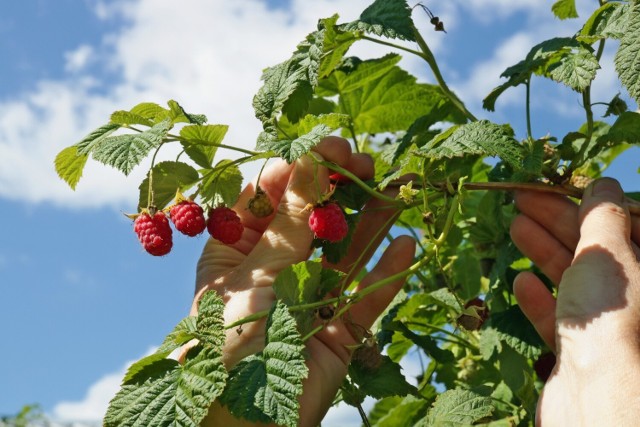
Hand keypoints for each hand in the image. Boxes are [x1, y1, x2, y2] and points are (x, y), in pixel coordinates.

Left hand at [190, 136, 415, 425]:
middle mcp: (272, 270)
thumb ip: (292, 220)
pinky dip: (384, 273)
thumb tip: (312, 159)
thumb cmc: (232, 341)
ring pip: (342, 255)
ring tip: (396, 190)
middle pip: (311, 222)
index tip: (331, 147)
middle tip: (367, 163)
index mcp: (235, 252)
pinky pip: (363, 298)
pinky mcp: (334, 332)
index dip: (299, 169)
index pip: (267, 198)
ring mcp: (305, 300)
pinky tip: (406, 242)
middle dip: (338, 191)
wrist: (241, 423)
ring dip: (369, 224)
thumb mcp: (260, 272)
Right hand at [510, 178, 639, 424]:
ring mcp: (609, 326)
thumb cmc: (612, 315)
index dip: (585, 201)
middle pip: (593, 249)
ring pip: (574, 280)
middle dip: (556, 221)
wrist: (599, 394)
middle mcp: (635, 297)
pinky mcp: (582, 351)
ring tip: (514, 226)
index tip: (550, 185)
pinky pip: (560, 317)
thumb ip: (602, 214)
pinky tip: (520, 282)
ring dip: (543, 251)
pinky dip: (540, 298)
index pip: (621, 223)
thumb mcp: (609, 251)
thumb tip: (603, 181)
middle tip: (521, 199)